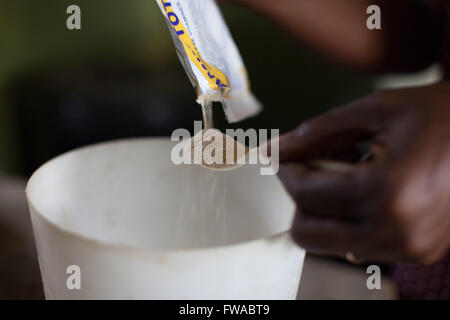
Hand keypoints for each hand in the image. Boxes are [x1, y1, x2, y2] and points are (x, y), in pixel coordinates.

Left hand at [276, 83, 449, 263]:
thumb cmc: (441, 114)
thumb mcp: (376, 110)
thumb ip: (318, 132)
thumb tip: (276, 149)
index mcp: (389, 191)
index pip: (307, 194)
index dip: (286, 171)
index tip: (286, 156)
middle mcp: (398, 231)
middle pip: (309, 233)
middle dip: (301, 199)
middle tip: (315, 167)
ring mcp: (410, 249)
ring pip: (330, 243)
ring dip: (325, 210)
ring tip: (347, 173)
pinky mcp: (418, 253)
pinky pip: (358, 246)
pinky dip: (348, 220)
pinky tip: (365, 188)